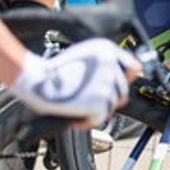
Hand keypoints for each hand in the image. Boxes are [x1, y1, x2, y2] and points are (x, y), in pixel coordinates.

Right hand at [10, 40, 137, 124]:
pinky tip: (75, 112)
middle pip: (122, 91)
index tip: (117, 85)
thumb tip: (130, 76)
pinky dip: (87, 120)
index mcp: (106, 49)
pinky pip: (100, 119)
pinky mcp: (99, 104)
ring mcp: (106, 85)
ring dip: (96, 108)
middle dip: (106, 97)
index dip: (126, 79)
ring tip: (77, 102)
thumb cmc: (55, 70)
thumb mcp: (85, 54)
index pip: (134, 67)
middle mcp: (110, 64)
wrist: (35, 81)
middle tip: (86, 96)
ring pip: (112, 106)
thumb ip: (108, 62)